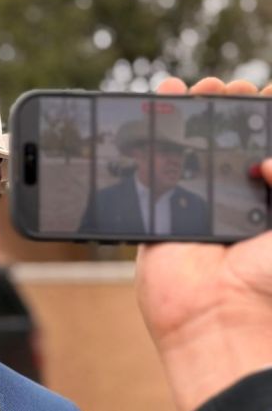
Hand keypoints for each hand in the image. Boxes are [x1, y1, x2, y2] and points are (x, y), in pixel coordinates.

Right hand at [136, 76, 271, 410]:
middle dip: (229, 107)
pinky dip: (152, 134)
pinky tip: (160, 101)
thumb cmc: (270, 279)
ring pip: (190, 149)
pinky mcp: (158, 217)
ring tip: (199, 89)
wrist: (223, 321)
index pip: (267, 150)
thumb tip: (263, 157)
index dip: (265, 117)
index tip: (264, 93)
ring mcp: (194, 208)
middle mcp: (235, 202)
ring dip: (192, 113)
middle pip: (229, 142)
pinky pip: (151, 169)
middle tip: (230, 89)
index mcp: (271, 205)